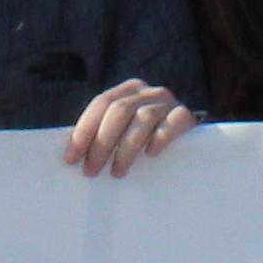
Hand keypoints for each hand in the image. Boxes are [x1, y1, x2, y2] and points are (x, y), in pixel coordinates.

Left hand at [62, 79, 193, 176]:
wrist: (190, 138)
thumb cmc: (147, 138)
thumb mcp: (125, 129)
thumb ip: (104, 133)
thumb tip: (73, 158)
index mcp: (128, 90)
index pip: (100, 103)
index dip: (83, 131)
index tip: (71, 158)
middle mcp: (148, 91)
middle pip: (119, 111)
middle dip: (101, 143)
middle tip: (91, 171)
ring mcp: (169, 102)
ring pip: (143, 118)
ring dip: (126, 149)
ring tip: (117, 172)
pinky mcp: (186, 115)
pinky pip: (172, 123)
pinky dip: (159, 138)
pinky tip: (151, 154)